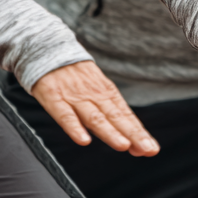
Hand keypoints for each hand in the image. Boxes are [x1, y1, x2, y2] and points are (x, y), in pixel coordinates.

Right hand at [31, 61, 159, 156]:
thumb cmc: (74, 74)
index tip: (151, 149)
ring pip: (94, 117)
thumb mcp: (95, 86)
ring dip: (109, 132)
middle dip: (132, 134)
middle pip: (115, 117)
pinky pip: (64, 114)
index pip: (125, 115)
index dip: (138, 132)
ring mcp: (74, 96)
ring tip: (123, 145)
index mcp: (105, 92)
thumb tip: (131, 139)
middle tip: (147, 150)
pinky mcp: (54, 97)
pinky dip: (74, 127)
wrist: (46, 47)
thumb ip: (110, 111)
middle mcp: (93, 94)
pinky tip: (83, 140)